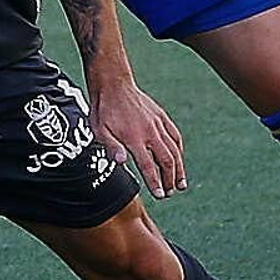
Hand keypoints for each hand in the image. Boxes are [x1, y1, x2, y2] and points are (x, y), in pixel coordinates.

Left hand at [88, 79, 186, 198]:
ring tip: (180, 183)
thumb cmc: (104, 109)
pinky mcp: (161, 116)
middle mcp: (149, 131)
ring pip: (174, 150)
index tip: (160, 195)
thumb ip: (111, 147)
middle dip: (170, 179)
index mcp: (134, 138)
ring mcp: (158, 123)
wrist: (114, 84)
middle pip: (166, 160)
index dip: (155, 183)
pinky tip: (179, 158)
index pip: (148, 166)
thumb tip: (121, 163)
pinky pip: (175, 135)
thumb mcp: (99, 130)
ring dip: (179, 168)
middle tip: (170, 192)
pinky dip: (179, 149)